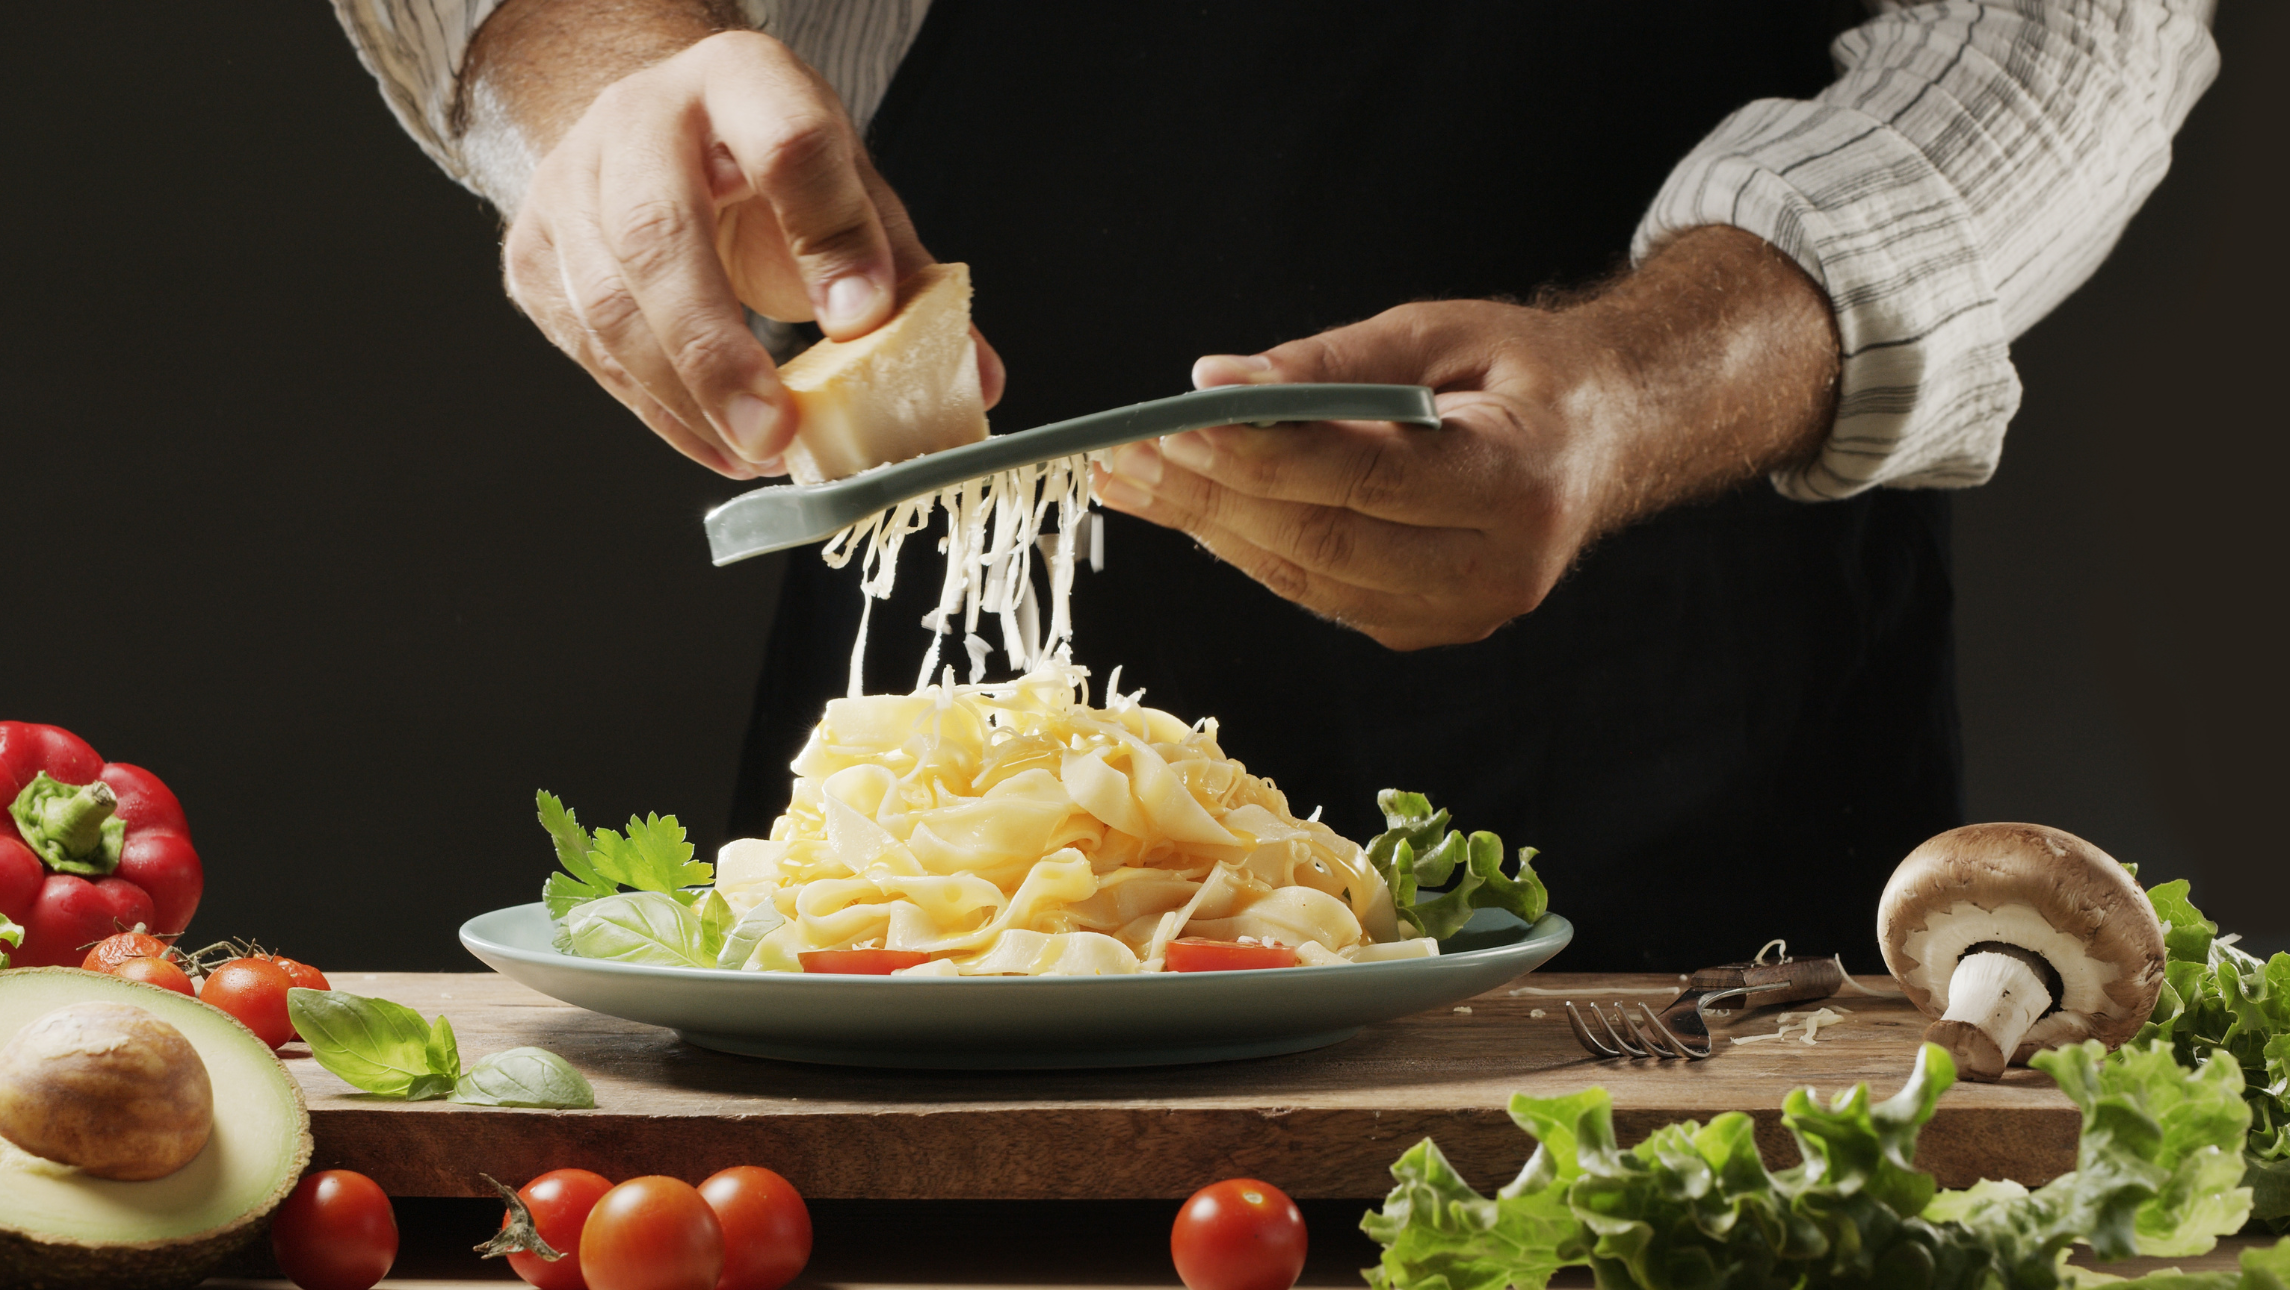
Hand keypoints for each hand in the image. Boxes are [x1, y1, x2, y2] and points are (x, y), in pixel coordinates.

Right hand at [473, 13, 1001, 476]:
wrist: (658, 138)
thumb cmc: (765, 168)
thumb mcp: (847, 191)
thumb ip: (903, 276)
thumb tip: (975, 376)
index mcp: (738, 79)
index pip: (786, 143)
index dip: (829, 235)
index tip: (861, 320)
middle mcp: (637, 119)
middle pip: (658, 233)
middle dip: (718, 349)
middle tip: (778, 431)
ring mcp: (570, 185)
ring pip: (609, 306)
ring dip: (687, 398)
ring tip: (760, 451)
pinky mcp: (534, 254)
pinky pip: (590, 352)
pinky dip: (660, 413)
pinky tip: (718, 444)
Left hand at [1092, 226, 1838, 650]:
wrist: (1605, 435)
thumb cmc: (1522, 372)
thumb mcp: (1438, 331)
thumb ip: (1331, 364)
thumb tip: (1219, 383)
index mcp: (1520, 480)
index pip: (1367, 477)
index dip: (1264, 453)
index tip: (1178, 419)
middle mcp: (1499, 567)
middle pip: (1326, 543)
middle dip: (1213, 498)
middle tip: (1123, 457)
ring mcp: (1463, 615)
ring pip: (1309, 580)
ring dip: (1209, 529)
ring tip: (1132, 480)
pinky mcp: (1427, 632)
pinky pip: (1318, 594)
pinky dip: (1250, 549)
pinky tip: (1192, 508)